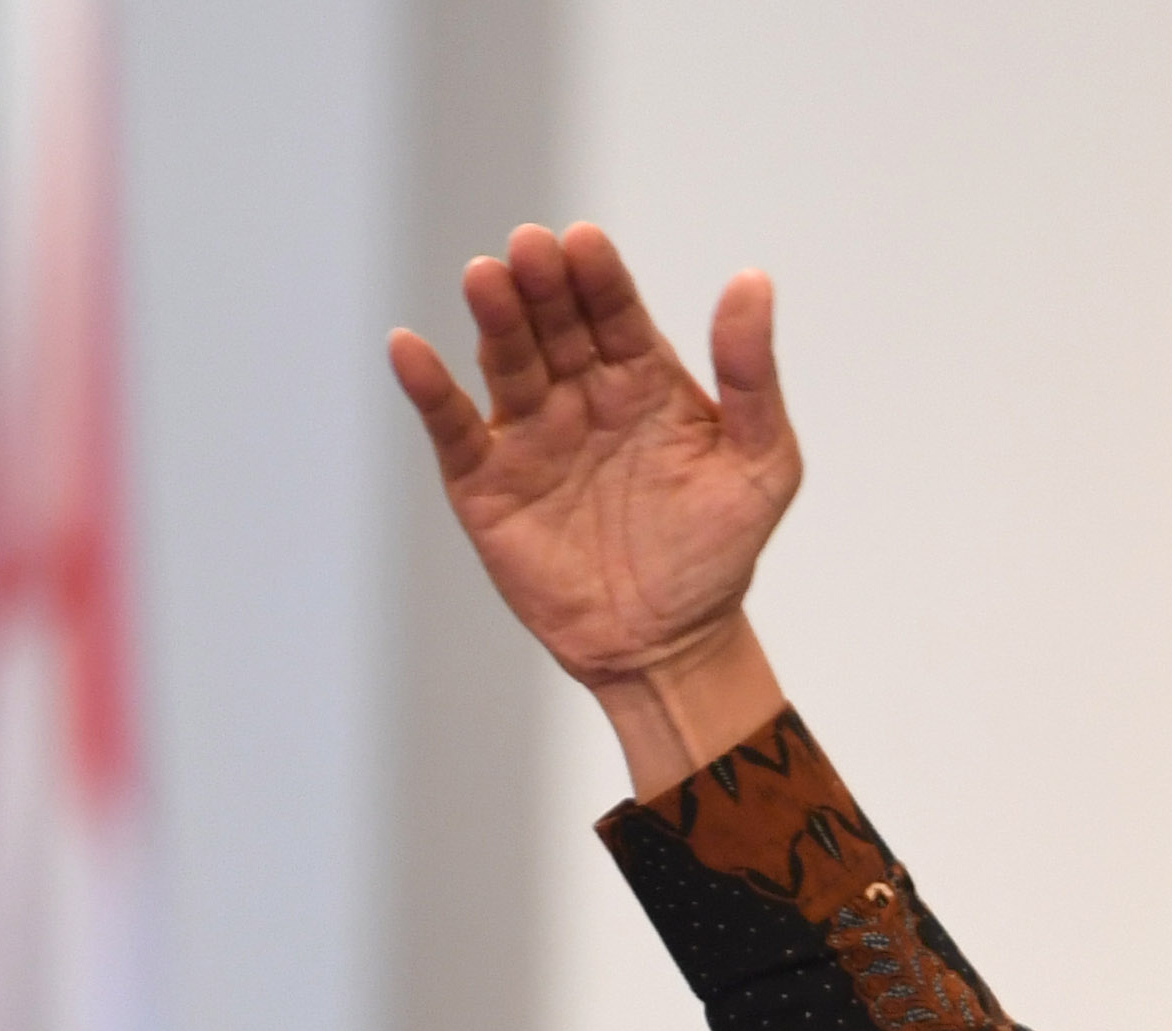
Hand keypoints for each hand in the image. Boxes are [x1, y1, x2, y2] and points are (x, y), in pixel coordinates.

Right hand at [387, 221, 794, 788]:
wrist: (669, 645)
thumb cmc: (718, 552)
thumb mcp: (762, 464)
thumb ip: (753, 378)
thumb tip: (752, 280)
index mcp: (641, 376)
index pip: (615, 311)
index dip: (600, 277)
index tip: (585, 243)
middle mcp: (579, 392)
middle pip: (554, 324)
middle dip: (540, 285)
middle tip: (527, 250)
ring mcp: (529, 433)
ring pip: (505, 362)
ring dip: (493, 320)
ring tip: (485, 278)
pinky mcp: (485, 482)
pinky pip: (452, 428)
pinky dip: (428, 390)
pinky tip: (409, 349)